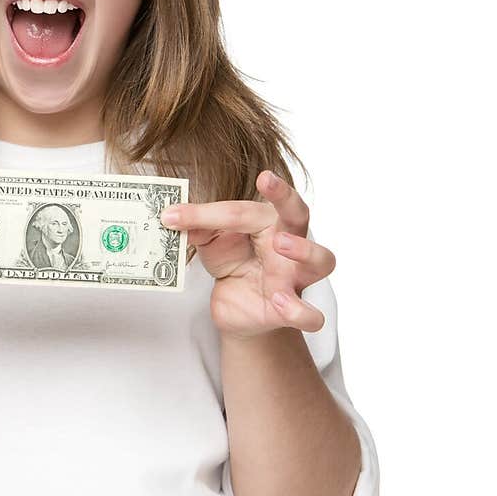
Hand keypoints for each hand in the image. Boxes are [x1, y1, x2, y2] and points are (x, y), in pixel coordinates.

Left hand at [160, 170, 335, 339]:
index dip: (204, 213)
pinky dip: (302, 311)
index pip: (241, 211)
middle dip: (285, 195)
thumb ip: (197, 228)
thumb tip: (174, 217)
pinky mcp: (291, 310)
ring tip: (281, 244)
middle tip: (267, 180)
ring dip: (304, 249)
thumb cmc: (234, 262)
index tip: (174, 214)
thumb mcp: (211, 242)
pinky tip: (282, 303)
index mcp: (267, 221)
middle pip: (299, 214)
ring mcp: (294, 277)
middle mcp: (288, 243)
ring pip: (322, 260)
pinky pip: (310, 315)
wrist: (240, 309)